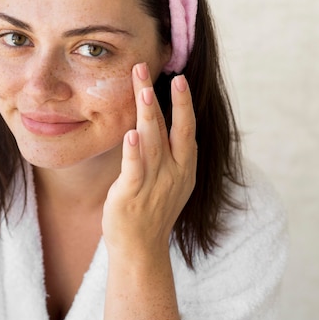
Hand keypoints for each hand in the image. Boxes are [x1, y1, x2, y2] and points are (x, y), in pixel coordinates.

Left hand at [102, 62, 196, 258]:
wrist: (140, 249)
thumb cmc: (150, 212)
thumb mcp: (168, 181)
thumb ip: (167, 155)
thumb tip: (156, 126)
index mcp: (184, 168)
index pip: (186, 129)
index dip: (183, 104)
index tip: (178, 79)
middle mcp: (174, 172)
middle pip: (172, 128)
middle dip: (164, 98)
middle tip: (148, 70)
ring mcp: (154, 183)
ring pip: (153, 142)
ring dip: (149, 114)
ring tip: (143, 91)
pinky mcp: (132, 194)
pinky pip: (134, 169)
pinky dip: (134, 150)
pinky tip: (131, 132)